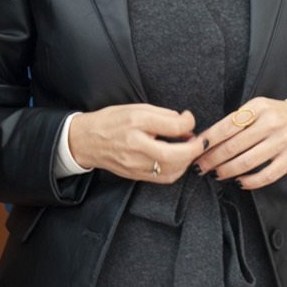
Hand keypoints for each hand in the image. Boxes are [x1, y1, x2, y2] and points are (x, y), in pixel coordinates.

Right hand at [67, 103, 203, 184]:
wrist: (85, 141)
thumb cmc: (111, 121)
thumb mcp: (137, 109)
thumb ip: (163, 115)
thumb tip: (185, 124)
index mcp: (136, 123)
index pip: (173, 126)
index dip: (189, 122)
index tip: (189, 118)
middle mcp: (136, 146)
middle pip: (175, 154)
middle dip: (194, 149)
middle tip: (200, 140)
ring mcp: (135, 164)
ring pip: (172, 170)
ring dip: (187, 161)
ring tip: (188, 149)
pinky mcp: (135, 176)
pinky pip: (163, 178)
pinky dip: (176, 170)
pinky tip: (177, 161)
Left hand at [196, 97, 286, 189]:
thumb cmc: (278, 116)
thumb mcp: (259, 108)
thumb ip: (237, 121)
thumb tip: (207, 139)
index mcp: (258, 107)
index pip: (226, 126)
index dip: (208, 141)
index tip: (196, 150)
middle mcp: (270, 122)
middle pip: (233, 146)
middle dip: (212, 159)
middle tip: (200, 167)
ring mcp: (282, 140)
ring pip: (247, 162)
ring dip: (227, 171)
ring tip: (217, 174)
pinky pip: (267, 175)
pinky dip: (250, 182)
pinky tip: (240, 182)